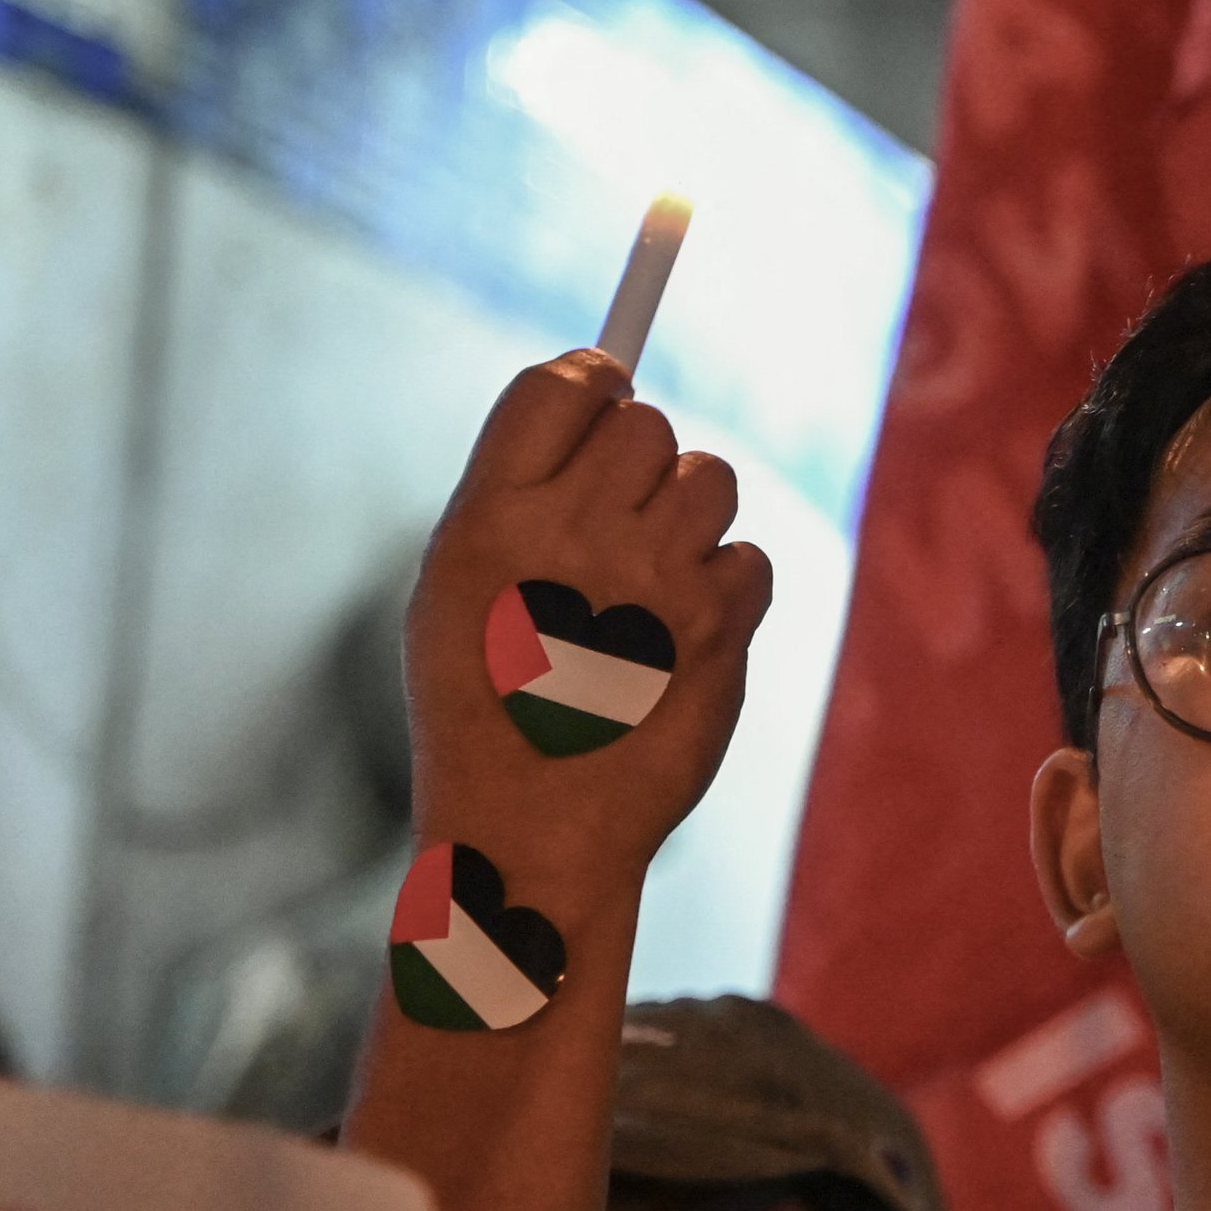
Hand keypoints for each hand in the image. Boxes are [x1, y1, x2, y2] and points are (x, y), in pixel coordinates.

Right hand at [405, 354, 773, 891]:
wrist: (534, 829)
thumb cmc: (486, 700)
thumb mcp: (459, 586)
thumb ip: (523, 488)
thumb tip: (604, 384)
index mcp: (490, 519)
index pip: (561, 385)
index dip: (593, 380)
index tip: (605, 398)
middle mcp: (572, 538)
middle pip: (647, 425)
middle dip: (642, 463)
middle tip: (617, 527)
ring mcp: (652, 581)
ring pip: (712, 479)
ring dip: (690, 519)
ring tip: (645, 589)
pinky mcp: (720, 629)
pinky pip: (751, 558)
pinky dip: (727, 592)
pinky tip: (678, 640)